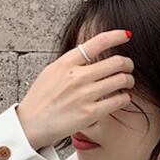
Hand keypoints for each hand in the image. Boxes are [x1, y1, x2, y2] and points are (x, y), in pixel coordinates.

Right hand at [16, 28, 134, 150]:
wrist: (31, 124)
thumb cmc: (40, 99)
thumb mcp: (52, 72)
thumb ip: (71, 62)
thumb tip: (89, 53)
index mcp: (67, 62)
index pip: (98, 42)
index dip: (116, 36)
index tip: (127, 35)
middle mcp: (77, 76)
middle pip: (116, 62)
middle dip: (127, 63)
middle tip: (129, 67)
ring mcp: (85, 95)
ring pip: (121, 80)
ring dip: (129, 80)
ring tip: (128, 83)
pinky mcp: (90, 113)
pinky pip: (118, 101)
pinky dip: (125, 98)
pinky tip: (124, 98)